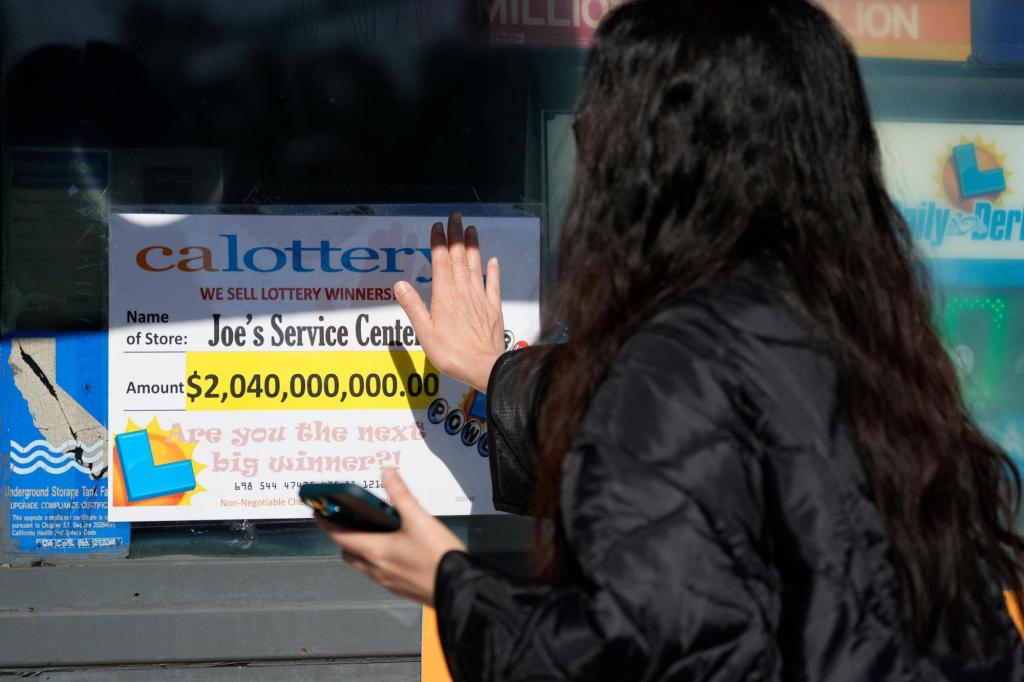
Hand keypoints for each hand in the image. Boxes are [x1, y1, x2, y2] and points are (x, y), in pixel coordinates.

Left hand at [315, 468, 465, 605]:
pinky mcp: (399, 587)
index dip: (325, 522)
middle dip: (343, 534)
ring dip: (360, 547)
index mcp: (375, 551)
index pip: (339, 536)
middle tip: (346, 518)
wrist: (458, 588)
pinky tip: (395, 548)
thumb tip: (388, 473)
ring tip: (373, 530)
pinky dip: (376, 558)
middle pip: (348, 551)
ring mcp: (386, 581)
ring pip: (362, 563)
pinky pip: (377, 572)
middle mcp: (375, 569)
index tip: (318, 511)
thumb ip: (401, 494)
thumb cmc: (438, 557)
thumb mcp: (419, 519)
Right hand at [394, 211, 504, 392]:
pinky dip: (493, 270)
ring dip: (473, 246)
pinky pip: (493, 284)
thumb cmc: (451, 352)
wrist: (482, 366)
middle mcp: (463, 291)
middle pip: (458, 257)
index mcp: (444, 295)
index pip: (440, 262)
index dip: (438, 242)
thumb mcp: (424, 332)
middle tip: (455, 216)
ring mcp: (480, 298)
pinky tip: (493, 260)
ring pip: (475, 266)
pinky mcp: (493, 308)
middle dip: (456, 235)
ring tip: (472, 229)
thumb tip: (400, 284)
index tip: (437, 226)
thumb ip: (413, 306)